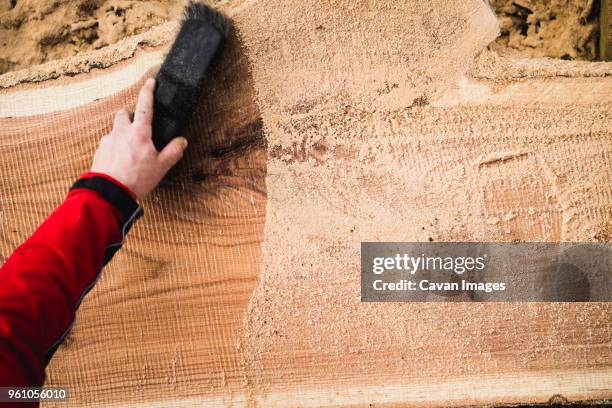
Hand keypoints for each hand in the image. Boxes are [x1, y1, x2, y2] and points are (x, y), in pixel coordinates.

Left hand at [91, 78, 187, 197]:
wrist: (109, 191)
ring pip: (114, 129)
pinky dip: (114, 147)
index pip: (145, 105)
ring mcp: (108, 140)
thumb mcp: (161, 166)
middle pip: (123, 113)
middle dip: (130, 115)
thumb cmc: (137, 178)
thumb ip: (173, 152)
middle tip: (137, 126)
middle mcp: (122, 131)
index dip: (148, 91)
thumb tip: (182, 141)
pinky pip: (107, 143)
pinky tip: (119, 160)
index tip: (151, 82)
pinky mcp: (100, 151)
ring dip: (121, 132)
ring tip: (129, 148)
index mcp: (139, 132)